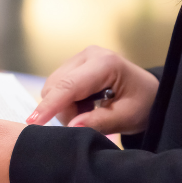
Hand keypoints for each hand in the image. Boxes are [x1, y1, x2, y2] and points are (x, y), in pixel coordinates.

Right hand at [27, 46, 158, 134]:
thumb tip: (71, 127)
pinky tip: (85, 104)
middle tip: (86, 122)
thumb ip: (99, 122)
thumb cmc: (143, 103)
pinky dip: (66, 102)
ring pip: (52, 88)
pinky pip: (56, 88)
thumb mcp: (127, 117)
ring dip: (64, 107)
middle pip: (55, 87)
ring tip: (90, 112)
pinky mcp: (72, 65)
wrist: (148, 93)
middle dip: (63, 110)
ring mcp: (78, 58)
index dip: (50, 105)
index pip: (69, 86)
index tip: (33, 122)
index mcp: (105, 63)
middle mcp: (88, 55)